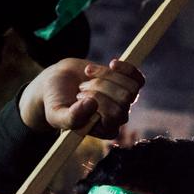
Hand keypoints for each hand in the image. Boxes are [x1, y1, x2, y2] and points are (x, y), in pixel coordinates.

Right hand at [20, 58, 145, 139]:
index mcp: (104, 130)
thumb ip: (71, 117)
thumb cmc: (56, 102)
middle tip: (81, 87)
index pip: (114, 117)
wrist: (58, 82)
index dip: (99, 102)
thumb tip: (91, 105)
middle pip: (124, 100)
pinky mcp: (126, 84)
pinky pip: (138, 78)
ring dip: (108, 76)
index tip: (79, 96)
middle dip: (100, 88)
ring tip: (88, 75)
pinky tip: (111, 63)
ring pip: (131, 88)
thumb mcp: (56, 114)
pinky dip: (125, 68)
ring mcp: (123, 100)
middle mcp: (117, 117)